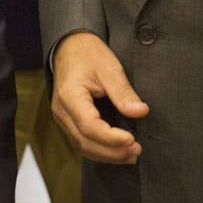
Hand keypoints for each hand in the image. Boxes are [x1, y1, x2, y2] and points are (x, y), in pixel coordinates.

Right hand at [50, 32, 148, 163]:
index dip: (111, 138)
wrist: (70, 46)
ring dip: (107, 155)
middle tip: (136, 151)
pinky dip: (100, 150)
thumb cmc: (89, 54)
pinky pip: (81, 142)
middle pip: (85, 142)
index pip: (89, 126)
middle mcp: (62, 112)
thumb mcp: (110, 68)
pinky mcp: (68, 121)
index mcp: (70, 97)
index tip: (132, 140)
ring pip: (82, 146)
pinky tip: (117, 151)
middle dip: (112, 152)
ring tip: (131, 155)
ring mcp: (62, 118)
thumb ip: (124, 92)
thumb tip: (141, 112)